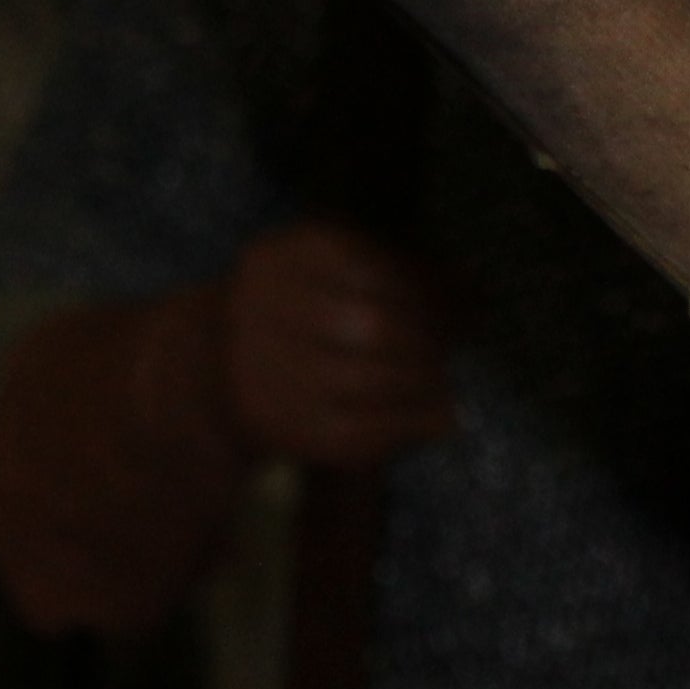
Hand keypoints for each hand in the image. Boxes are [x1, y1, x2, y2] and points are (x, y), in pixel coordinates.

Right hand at [215, 220, 454, 470]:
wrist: (213, 369)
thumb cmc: (296, 312)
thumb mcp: (331, 273)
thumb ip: (399, 271)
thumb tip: (476, 286)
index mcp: (282, 257)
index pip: (375, 266)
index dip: (434, 289)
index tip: (473, 304)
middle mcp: (262, 309)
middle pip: (375, 324)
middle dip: (434, 337)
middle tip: (467, 344)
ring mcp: (266, 371)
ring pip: (372, 378)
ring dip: (429, 382)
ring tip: (458, 380)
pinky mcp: (279, 427)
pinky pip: (360, 431)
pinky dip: (411, 425)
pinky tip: (439, 418)